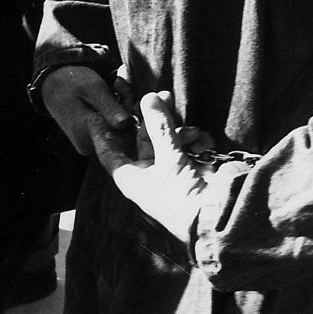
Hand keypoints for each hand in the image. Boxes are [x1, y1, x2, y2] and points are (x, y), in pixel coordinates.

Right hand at [40, 65, 135, 155]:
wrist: (52, 85)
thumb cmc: (70, 83)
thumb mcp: (92, 88)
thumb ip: (108, 106)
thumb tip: (126, 123)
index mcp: (86, 135)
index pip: (122, 130)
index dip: (129, 109)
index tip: (122, 87)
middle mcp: (88, 146)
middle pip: (123, 132)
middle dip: (127, 107)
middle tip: (119, 83)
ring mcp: (91, 145)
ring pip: (120, 130)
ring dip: (123, 108)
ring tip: (115, 85)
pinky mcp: (93, 140)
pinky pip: (113, 129)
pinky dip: (116, 112)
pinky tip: (113, 95)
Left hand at [94, 90, 212, 242]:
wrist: (219, 219)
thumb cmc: (183, 196)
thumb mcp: (169, 158)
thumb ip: (160, 126)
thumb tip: (150, 97)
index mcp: (132, 179)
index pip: (108, 152)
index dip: (101, 131)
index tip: (93, 111)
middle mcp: (147, 174)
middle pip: (142, 139)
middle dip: (151, 118)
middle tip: (158, 94)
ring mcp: (169, 171)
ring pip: (168, 139)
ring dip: (179, 130)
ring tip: (193, 129)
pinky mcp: (191, 169)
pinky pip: (188, 147)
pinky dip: (196, 143)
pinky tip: (204, 145)